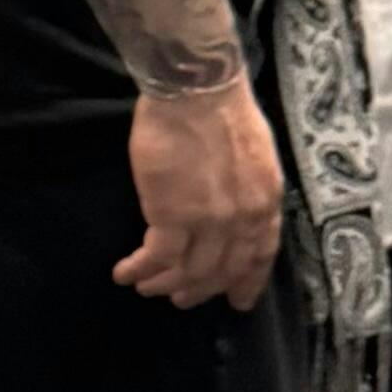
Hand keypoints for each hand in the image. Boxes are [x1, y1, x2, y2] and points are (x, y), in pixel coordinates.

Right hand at [115, 74, 283, 311]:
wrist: (197, 91)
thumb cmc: (222, 109)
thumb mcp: (254, 155)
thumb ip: (247, 189)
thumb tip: (232, 206)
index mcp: (265, 202)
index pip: (260, 255)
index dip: (247, 281)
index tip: (237, 300)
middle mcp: (242, 219)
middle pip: (222, 270)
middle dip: (200, 289)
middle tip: (180, 299)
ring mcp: (209, 221)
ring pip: (189, 270)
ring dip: (165, 284)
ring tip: (148, 288)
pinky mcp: (171, 215)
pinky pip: (157, 257)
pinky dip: (140, 269)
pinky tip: (125, 273)